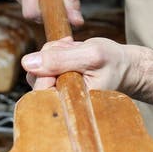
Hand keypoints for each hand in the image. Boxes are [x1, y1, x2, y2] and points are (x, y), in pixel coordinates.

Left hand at [22, 36, 143, 92]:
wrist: (125, 66)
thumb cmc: (114, 64)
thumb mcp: (91, 55)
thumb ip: (60, 59)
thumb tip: (27, 62)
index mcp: (70, 102)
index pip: (40, 90)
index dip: (46, 68)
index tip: (66, 54)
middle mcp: (61, 99)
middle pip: (36, 76)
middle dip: (52, 56)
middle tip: (72, 49)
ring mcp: (57, 90)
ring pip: (39, 67)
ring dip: (53, 52)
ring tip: (74, 51)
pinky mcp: (57, 80)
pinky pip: (45, 63)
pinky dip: (55, 52)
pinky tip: (71, 51)